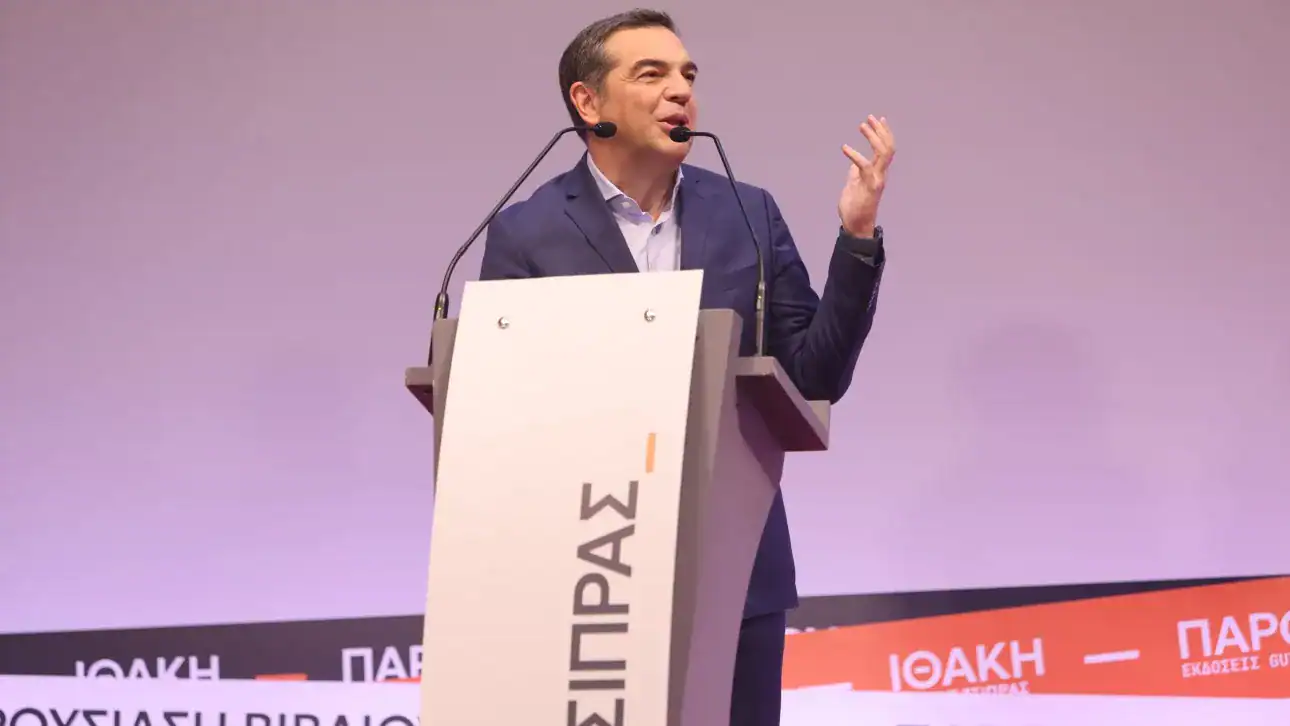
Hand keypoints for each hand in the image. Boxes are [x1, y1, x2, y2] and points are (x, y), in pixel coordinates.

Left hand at [838, 115, 894, 237]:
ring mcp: (877, 180)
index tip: (877, 119)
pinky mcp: (869, 187)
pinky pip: (865, 167)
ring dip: (873, 137)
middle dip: (881, 131)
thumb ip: (856, 173)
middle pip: (888, 147)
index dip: (884, 133)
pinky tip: (844, 147)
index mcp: (878, 172)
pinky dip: (855, 155)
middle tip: (870, 118)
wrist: (856, 226)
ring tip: (862, 125)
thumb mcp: (854, 185)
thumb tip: (854, 165)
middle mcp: (881, 174)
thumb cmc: (855, 207)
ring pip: (882, 153)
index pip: (886, 148)